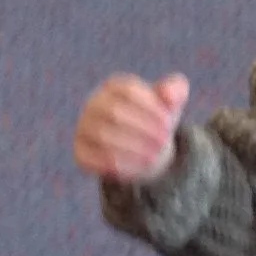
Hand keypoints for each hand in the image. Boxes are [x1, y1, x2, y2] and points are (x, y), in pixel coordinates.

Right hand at [74, 72, 188, 181]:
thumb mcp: (170, 105)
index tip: (168, 124)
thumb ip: (175, 90)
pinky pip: (92, 158)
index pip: (129, 91)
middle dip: (143, 129)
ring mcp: (83, 128)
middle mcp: (93, 104)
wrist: (142, 151)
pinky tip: (138, 169)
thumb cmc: (155, 121)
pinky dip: (116, 164)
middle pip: (114, 113)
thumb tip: (168, 94)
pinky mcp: (80, 152)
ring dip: (133, 147)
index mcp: (113, 87)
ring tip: (154, 157)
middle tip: (163, 143)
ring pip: (103, 136)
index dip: (151, 108)